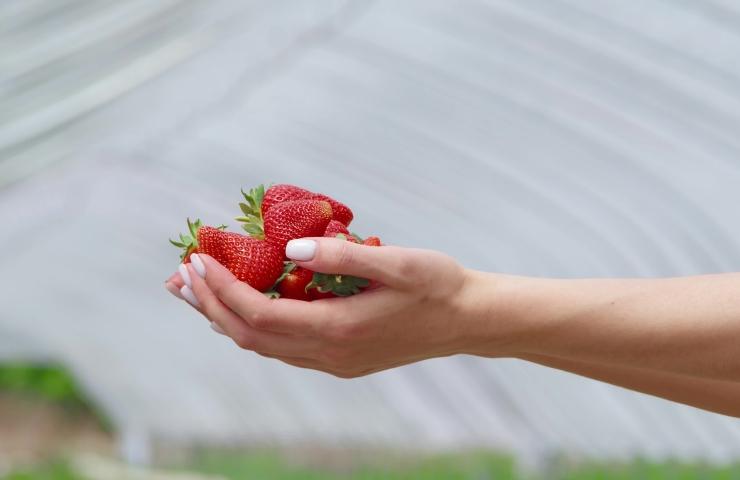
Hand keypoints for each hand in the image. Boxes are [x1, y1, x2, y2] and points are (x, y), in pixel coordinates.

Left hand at [166, 237, 500, 377]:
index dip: (221, 287)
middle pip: (249, 336)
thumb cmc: (438, 285)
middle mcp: (328, 353)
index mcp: (337, 329)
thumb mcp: (397, 262)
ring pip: (263, 346)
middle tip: (180, 274)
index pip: (257, 314)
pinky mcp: (342, 360)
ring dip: (226, 318)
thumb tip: (290, 248)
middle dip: (209, 305)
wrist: (469, 321)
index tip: (197, 257)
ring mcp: (334, 362)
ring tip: (197, 290)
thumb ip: (342, 255)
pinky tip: (246, 307)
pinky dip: (254, 327)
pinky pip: (283, 348)